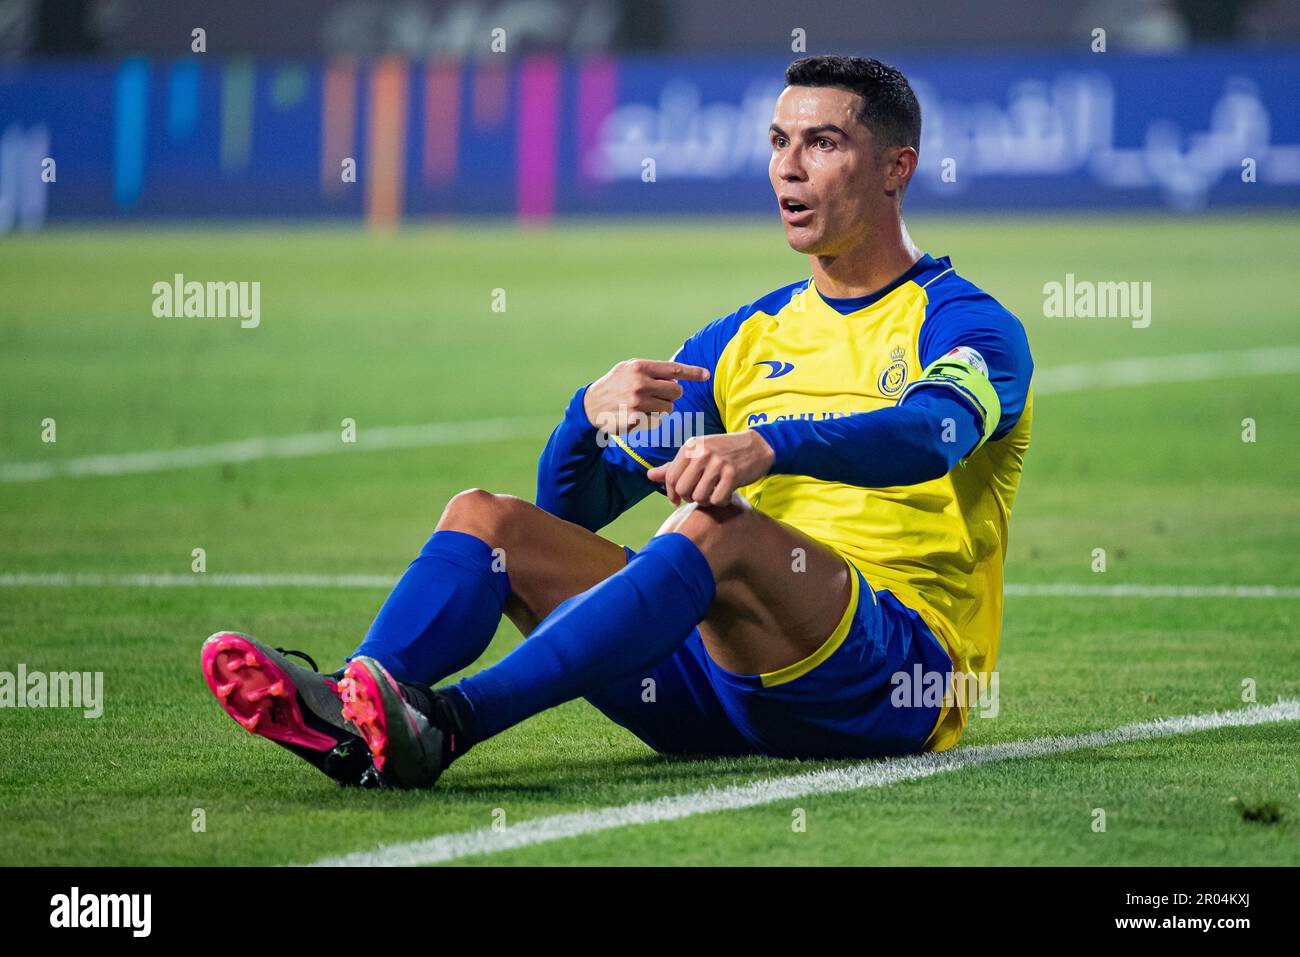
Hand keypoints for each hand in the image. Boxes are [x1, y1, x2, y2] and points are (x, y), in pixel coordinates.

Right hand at [583, 359, 709, 434]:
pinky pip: (657, 419)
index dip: (693, 372)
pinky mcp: (636, 418)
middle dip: (672, 394)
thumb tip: (679, 374)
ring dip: (662, 408)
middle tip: (659, 395)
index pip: (674, 369)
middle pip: (676, 391)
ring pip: (669, 408)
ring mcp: (638, 402)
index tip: (707, 375)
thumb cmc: (615, 384)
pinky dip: (651, 418)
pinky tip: (636, 414)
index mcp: (640, 367)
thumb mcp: (629, 369)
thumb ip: (652, 370)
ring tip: (645, 404)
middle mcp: (640, 383)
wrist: (591, 405)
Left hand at [647, 431, 774, 505]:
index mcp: (690, 446)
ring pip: (699, 496)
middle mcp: (702, 452)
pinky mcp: (732, 473)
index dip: (671, 494)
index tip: (677, 501)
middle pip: (683, 489)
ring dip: (706, 501)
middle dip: (689, 498)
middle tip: (700, 495)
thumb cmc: (723, 452)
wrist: (758, 446)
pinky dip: (720, 502)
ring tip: (714, 494)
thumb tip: (649, 476)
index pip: (670, 477)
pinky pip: (717, 499)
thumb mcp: (698, 454)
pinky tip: (726, 494)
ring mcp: (717, 462)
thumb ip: (674, 466)